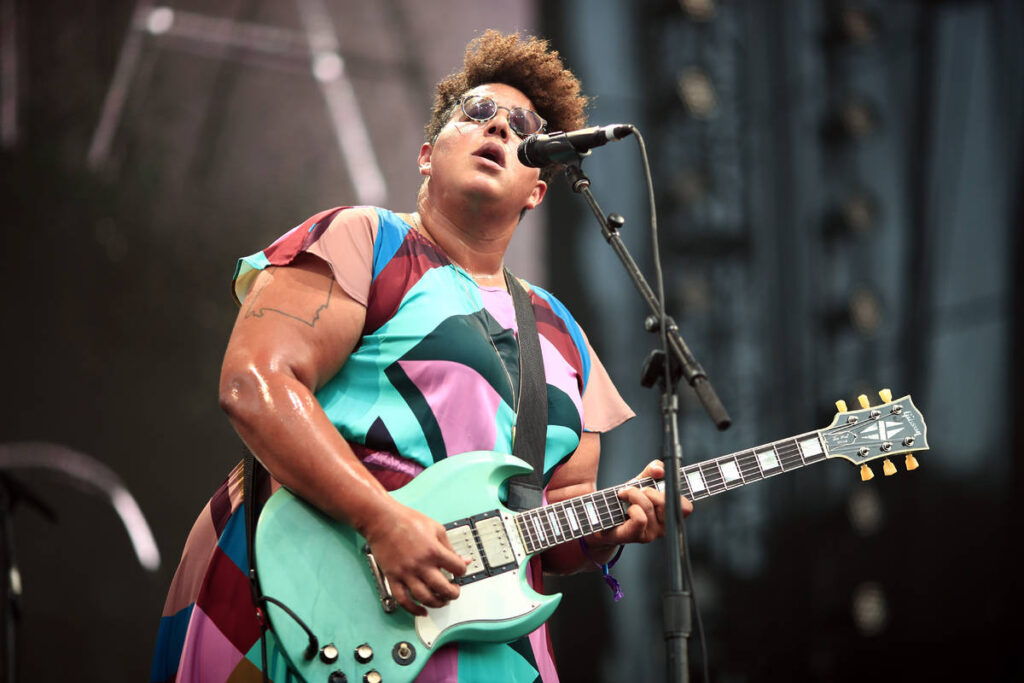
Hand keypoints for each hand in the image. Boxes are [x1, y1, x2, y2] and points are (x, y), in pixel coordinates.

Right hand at [361, 501, 469, 615]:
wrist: (382, 520)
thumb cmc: (407, 521)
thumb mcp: (436, 528)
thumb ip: (450, 547)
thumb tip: (464, 560)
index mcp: (434, 551)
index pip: (457, 569)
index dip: (462, 572)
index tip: (459, 572)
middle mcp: (421, 565)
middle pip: (443, 589)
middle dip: (453, 594)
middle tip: (454, 592)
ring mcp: (406, 573)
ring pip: (425, 598)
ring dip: (437, 603)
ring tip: (441, 601)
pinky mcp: (393, 578)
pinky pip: (403, 600)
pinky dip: (414, 610)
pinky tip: (422, 611)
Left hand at [589, 459, 692, 547]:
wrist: (603, 518)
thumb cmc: (625, 501)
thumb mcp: (640, 482)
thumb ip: (652, 471)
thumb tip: (659, 469)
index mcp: (669, 513)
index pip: (686, 507)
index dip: (681, 494)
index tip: (672, 483)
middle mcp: (665, 526)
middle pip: (668, 502)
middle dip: (650, 490)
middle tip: (638, 489)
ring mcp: (652, 533)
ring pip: (649, 506)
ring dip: (634, 494)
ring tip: (625, 495)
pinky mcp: (637, 536)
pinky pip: (640, 517)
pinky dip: (631, 507)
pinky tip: (625, 508)